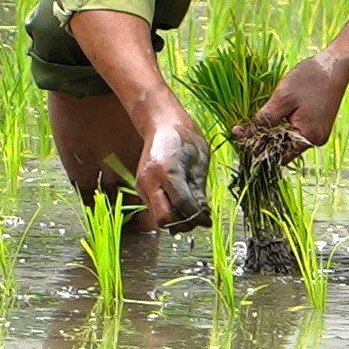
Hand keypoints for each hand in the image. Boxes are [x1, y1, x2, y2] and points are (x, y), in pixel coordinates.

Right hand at [131, 107, 208, 232]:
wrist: (163, 124)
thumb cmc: (185, 138)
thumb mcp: (199, 161)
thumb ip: (198, 190)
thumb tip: (203, 215)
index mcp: (167, 169)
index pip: (182, 204)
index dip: (197, 216)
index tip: (207, 220)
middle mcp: (150, 179)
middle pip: (164, 218)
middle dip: (184, 224)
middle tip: (199, 221)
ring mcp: (142, 184)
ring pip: (158, 217)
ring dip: (176, 221)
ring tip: (191, 215)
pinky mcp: (141, 188)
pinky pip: (155, 208)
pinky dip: (169, 212)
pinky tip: (181, 206)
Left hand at [252, 49, 348, 152]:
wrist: (335, 64)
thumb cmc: (310, 79)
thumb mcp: (282, 99)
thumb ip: (264, 120)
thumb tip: (244, 135)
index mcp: (308, 137)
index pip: (277, 156)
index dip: (257, 149)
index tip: (239, 137)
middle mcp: (315, 140)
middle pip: (283, 149)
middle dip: (263, 140)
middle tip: (243, 128)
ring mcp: (318, 132)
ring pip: (288, 139)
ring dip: (272, 132)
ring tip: (256, 121)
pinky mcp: (318, 124)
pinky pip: (296, 130)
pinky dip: (283, 125)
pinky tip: (274, 115)